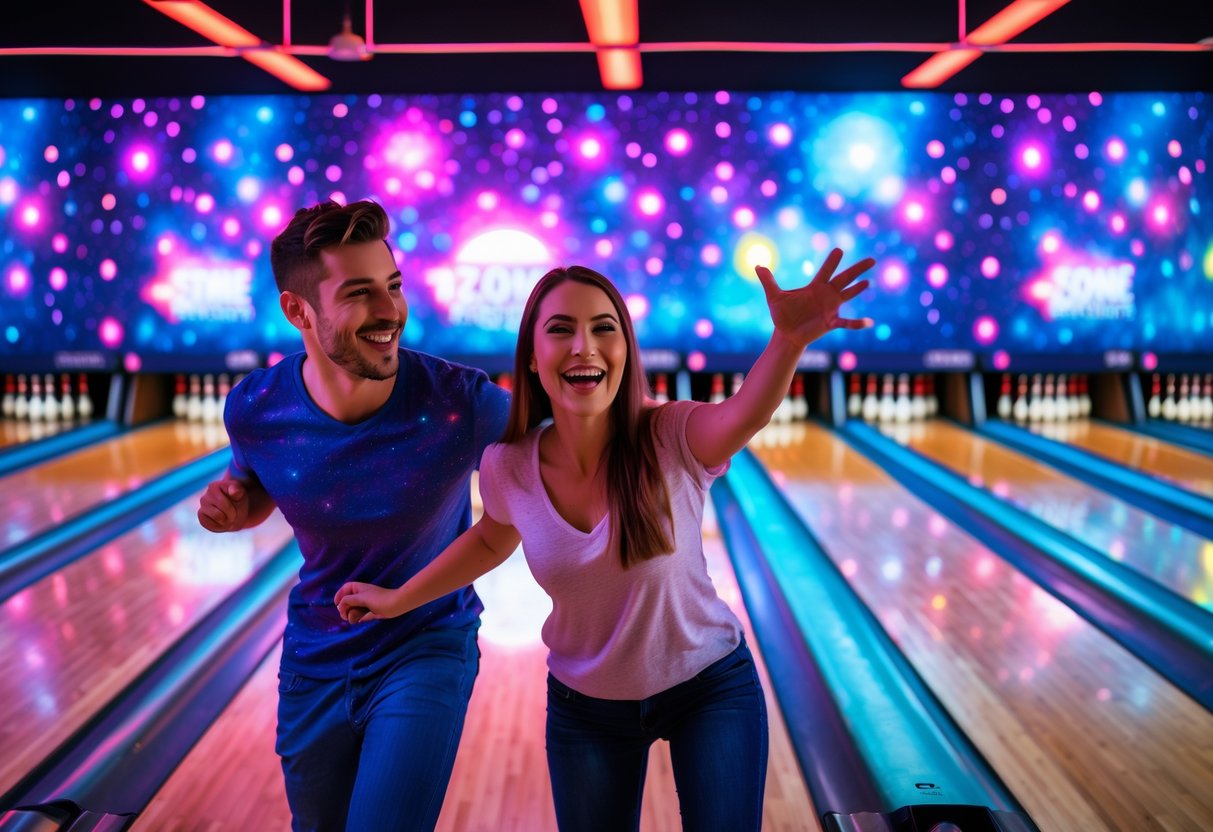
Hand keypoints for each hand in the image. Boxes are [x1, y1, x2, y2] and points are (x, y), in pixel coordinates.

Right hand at [197, 479, 249, 532]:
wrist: (235, 510)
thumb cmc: (237, 500)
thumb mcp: (241, 494)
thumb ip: (238, 490)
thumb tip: (233, 490)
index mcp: (213, 486)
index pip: (223, 503)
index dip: (232, 508)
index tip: (236, 503)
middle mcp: (205, 496)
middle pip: (219, 512)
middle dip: (231, 515)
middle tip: (234, 513)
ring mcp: (202, 506)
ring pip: (216, 517)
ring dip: (226, 520)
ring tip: (228, 516)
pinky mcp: (201, 516)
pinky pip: (210, 525)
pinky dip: (219, 525)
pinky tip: (222, 520)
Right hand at [335, 581, 400, 623]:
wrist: (396, 605)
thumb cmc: (379, 599)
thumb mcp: (361, 598)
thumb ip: (348, 600)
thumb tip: (340, 605)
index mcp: (359, 588)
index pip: (345, 588)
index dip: (339, 595)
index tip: (336, 604)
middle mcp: (362, 595)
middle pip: (347, 601)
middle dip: (345, 609)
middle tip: (345, 616)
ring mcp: (366, 603)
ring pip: (353, 609)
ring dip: (352, 615)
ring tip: (354, 619)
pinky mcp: (371, 611)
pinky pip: (360, 615)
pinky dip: (358, 618)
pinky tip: (359, 620)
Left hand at [756, 249, 874, 348]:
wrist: (786, 334)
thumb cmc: (782, 315)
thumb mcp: (774, 297)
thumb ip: (768, 281)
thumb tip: (757, 266)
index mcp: (814, 287)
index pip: (826, 271)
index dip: (832, 261)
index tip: (840, 250)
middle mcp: (826, 295)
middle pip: (844, 278)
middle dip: (857, 269)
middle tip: (871, 259)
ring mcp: (830, 308)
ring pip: (848, 295)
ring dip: (857, 289)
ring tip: (868, 282)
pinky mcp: (830, 322)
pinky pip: (846, 322)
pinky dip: (857, 323)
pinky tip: (868, 322)